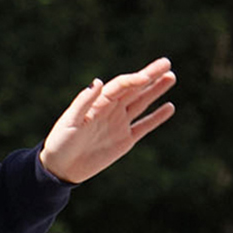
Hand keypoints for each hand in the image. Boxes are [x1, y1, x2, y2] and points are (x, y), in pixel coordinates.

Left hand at [40, 57, 176, 184]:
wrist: (60, 169)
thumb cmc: (61, 142)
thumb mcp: (70, 121)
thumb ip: (84, 102)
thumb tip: (98, 82)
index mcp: (98, 102)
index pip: (120, 86)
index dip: (133, 80)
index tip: (145, 77)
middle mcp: (111, 110)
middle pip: (134, 89)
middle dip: (150, 76)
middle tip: (167, 63)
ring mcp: (119, 124)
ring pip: (142, 103)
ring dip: (156, 91)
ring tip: (171, 77)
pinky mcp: (125, 141)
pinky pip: (144, 126)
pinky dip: (156, 117)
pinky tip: (169, 107)